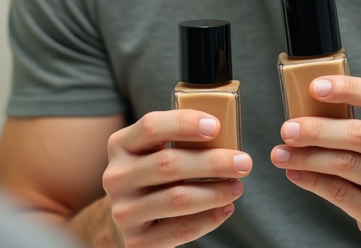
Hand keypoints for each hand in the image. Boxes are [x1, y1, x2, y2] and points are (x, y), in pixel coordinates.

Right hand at [102, 109, 252, 247]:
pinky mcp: (137, 241)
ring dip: (215, 192)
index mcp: (120, 145)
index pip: (151, 126)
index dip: (184, 123)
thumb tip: (225, 136)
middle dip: (212, 162)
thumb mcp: (150, 153)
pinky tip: (226, 208)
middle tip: (244, 162)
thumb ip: (176, 142)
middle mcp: (116, 177)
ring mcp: (124, 211)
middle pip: (168, 163)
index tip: (216, 125)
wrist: (122, 223)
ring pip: (177, 198)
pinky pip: (181, 229)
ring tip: (237, 186)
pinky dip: (209, 218)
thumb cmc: (150, 179)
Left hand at [269, 75, 360, 246]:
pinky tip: (295, 173)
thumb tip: (304, 107)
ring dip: (306, 157)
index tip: (314, 87)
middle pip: (359, 134)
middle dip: (317, 130)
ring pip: (346, 164)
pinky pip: (341, 193)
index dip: (347, 89)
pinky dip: (312, 181)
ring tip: (280, 153)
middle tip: (287, 129)